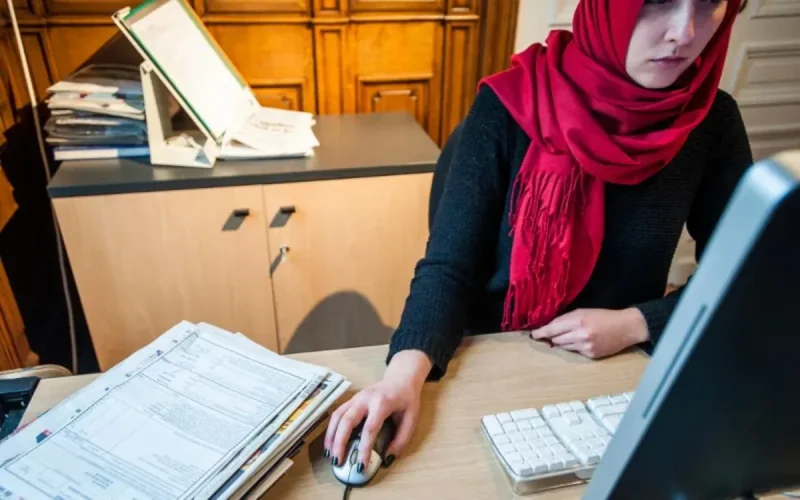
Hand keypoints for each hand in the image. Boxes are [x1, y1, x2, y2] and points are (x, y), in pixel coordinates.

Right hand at [323, 350, 430, 470]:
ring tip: (330, 455)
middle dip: (340, 442)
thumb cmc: (407, 400)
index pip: (370, 428)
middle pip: (347, 420)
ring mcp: (356, 398)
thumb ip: (401, 439)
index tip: (361, 465)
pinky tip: (331, 443)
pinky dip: (331, 429)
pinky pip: (337, 414)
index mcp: (382, 403)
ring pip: (337, 416)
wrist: (401, 379)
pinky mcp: (351, 400)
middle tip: (338, 461)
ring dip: (331, 436)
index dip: (364, 448)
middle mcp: (366, 399)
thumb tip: (387, 458)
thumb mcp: (412, 419)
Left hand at [530, 308, 648, 358]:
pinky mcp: (591, 355)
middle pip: (555, 340)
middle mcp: (580, 335)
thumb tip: (549, 327)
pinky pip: (575, 352)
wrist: (626, 327)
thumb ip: (566, 319)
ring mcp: (586, 347)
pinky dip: (575, 347)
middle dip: (553, 337)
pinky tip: (584, 341)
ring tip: (573, 335)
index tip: (533, 335)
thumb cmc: (604, 316)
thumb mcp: (583, 312)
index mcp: (577, 321)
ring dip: (563, 342)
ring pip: (563, 347)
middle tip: (554, 333)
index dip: (541, 333)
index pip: (552, 329)